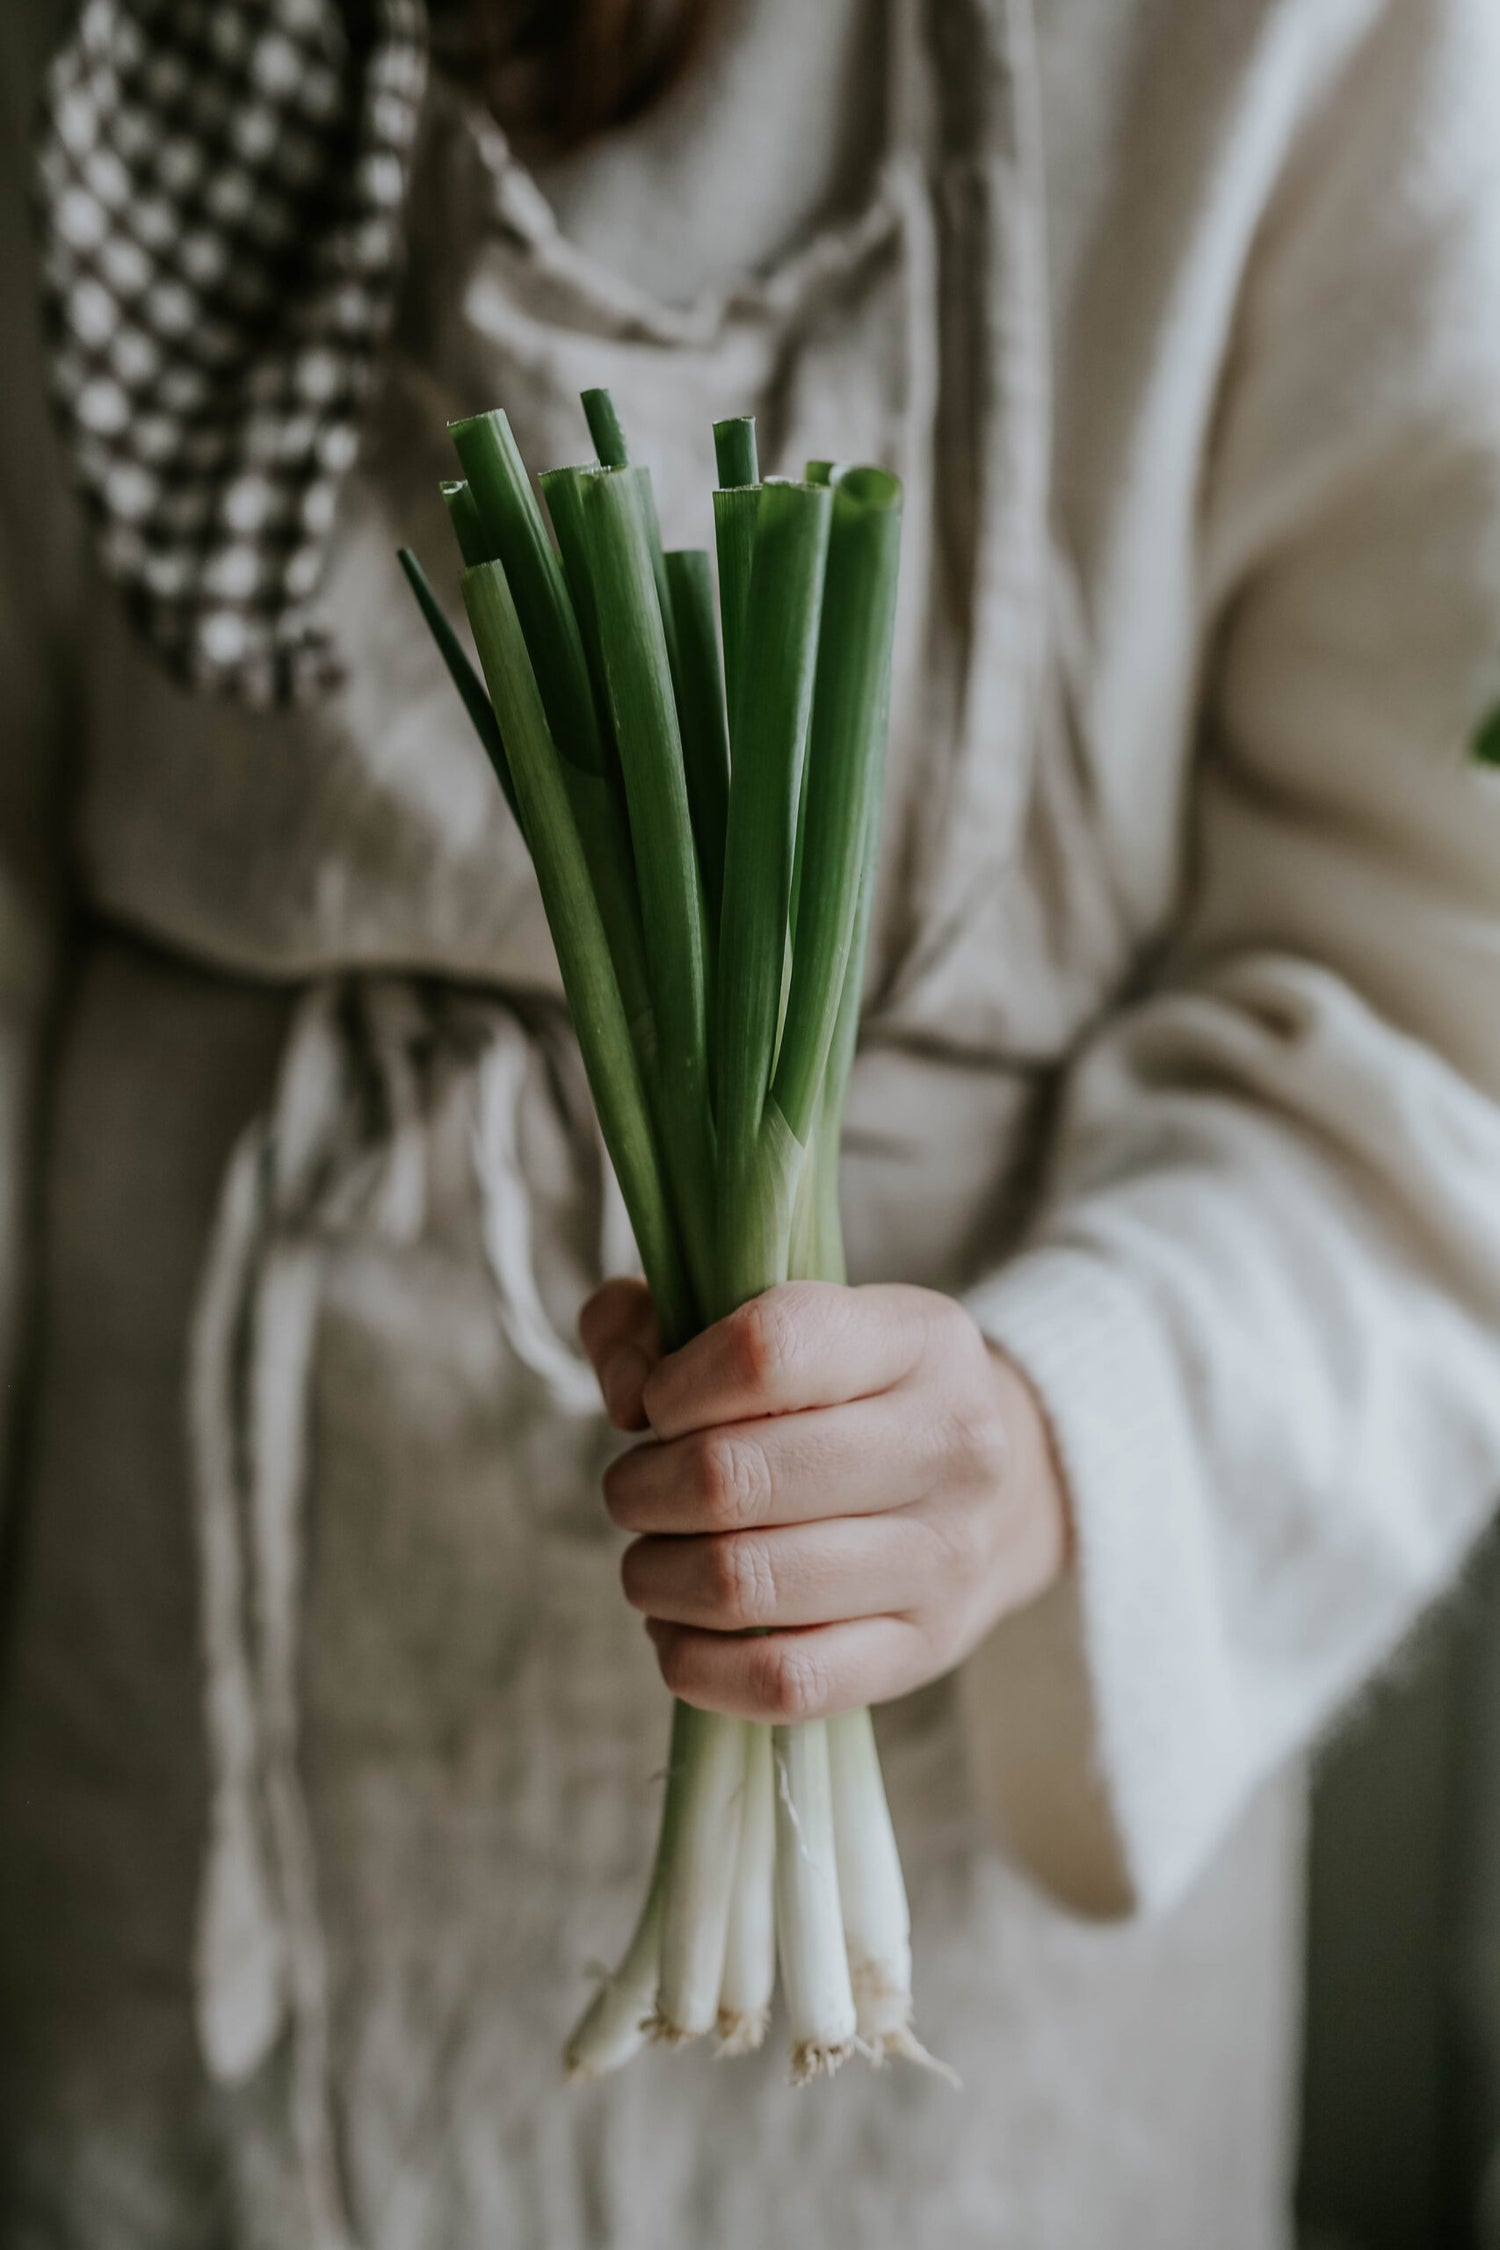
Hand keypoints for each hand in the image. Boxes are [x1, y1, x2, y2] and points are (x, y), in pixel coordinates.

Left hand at [579, 1278, 1070, 1722]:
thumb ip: (657, 1320)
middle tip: (635, 1491)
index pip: (769, 1349)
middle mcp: (950, 1443)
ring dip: (658, 1576)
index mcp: (918, 1339)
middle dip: (644, 1489)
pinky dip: (697, 1663)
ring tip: (653, 1559)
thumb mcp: (776, 1319)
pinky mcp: (923, 1649)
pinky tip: (677, 1629)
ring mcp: (943, 1557)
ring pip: (746, 1583)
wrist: (1002, 1489)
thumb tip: (624, 1395)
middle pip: (736, 1477)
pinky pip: (783, 1680)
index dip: (677, 1383)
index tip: (656, 1405)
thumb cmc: (850, 1394)